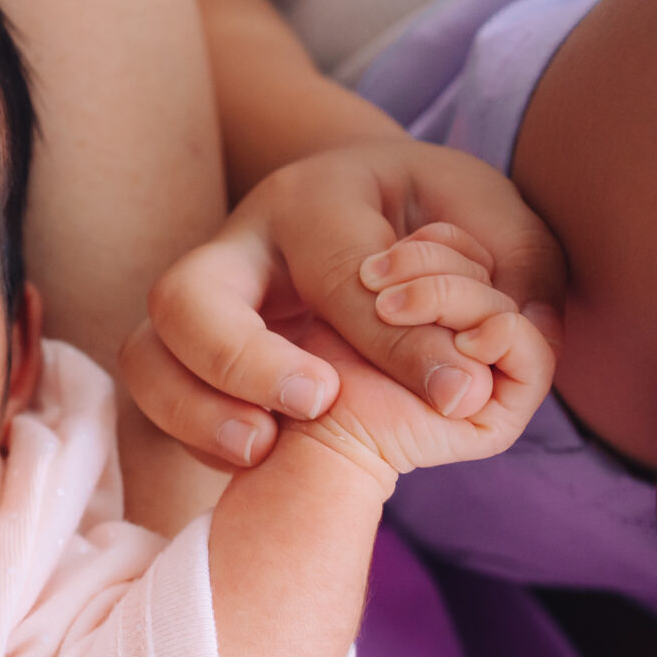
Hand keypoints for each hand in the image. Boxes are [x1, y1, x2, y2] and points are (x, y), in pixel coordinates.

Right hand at [122, 140, 565, 470]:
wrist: (355, 207)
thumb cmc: (428, 217)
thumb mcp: (488, 216)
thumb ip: (510, 268)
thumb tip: (488, 353)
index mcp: (312, 198)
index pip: (341, 273)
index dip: (400, 341)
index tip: (458, 395)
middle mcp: (235, 244)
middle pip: (188, 297)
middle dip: (243, 359)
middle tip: (320, 402)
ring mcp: (193, 300)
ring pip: (147, 353)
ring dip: (194, 410)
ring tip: (262, 448)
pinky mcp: (176, 351)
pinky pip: (152, 399)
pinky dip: (192, 436)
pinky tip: (254, 458)